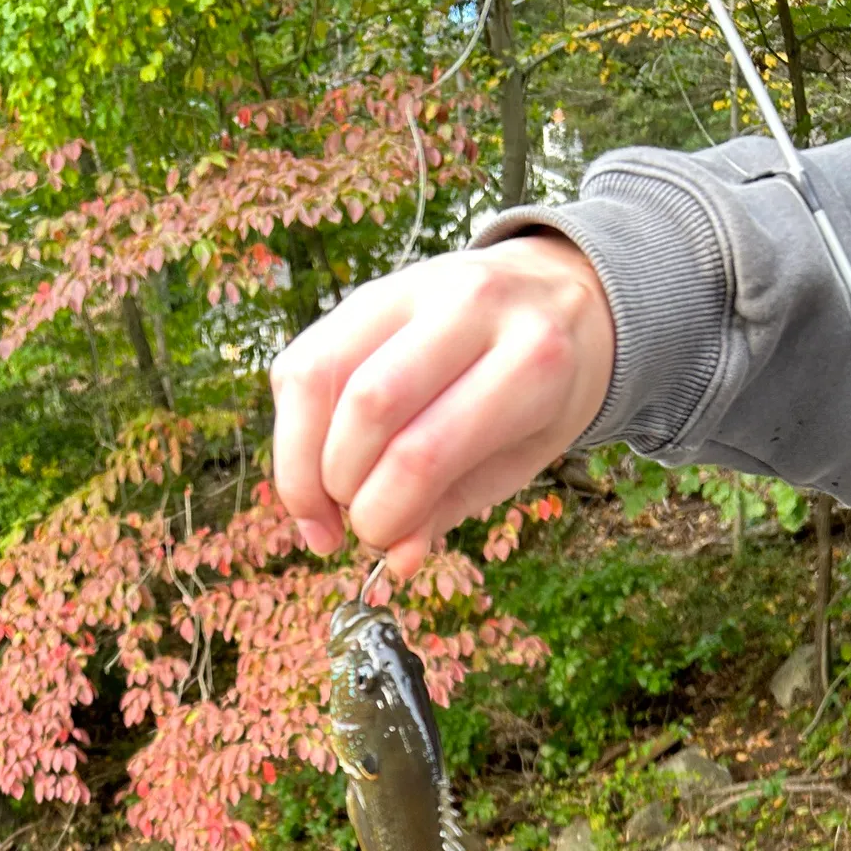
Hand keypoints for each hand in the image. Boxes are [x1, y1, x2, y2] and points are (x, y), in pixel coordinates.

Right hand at [270, 233, 614, 577]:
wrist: (556, 297)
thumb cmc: (537, 396)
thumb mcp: (517, 460)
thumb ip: (450, 506)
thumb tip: (394, 561)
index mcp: (531, 360)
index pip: (425, 452)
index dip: (383, 514)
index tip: (378, 542)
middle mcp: (470, 307)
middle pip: (367, 406)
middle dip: (340, 485)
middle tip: (349, 524)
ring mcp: (410, 288)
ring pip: (315, 376)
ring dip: (300, 461)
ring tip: (317, 508)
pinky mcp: (365, 293)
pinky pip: (301, 363)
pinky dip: (294, 429)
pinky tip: (314, 464)